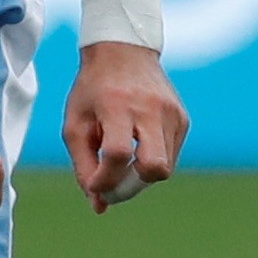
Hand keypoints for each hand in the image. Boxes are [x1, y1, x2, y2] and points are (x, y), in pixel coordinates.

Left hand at [62, 40, 185, 213]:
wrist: (123, 51)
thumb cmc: (92, 91)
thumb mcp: (75, 124)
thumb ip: (83, 166)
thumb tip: (99, 205)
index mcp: (117, 105)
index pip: (117, 154)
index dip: (105, 180)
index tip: (94, 187)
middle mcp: (150, 108)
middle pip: (154, 168)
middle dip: (131, 187)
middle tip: (112, 188)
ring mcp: (171, 113)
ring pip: (164, 168)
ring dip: (140, 178)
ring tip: (120, 165)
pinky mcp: (182, 118)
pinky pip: (170, 155)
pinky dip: (151, 161)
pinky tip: (136, 147)